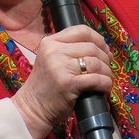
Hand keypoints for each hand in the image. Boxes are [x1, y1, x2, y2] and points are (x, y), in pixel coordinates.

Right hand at [11, 24, 112, 138]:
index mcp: (49, 42)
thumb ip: (70, 50)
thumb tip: (104, 48)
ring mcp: (60, 67)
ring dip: (106, 72)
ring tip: (104, 79)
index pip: (81, 30)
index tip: (103, 50)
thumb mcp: (52, 60)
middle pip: (92, 47)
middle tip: (105, 69)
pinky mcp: (68, 83)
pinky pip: (97, 79)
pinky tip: (103, 88)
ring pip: (96, 62)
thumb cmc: (46, 85)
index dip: (98, 39)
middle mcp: (53, 51)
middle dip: (105, 59)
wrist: (32, 107)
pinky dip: (105, 83)